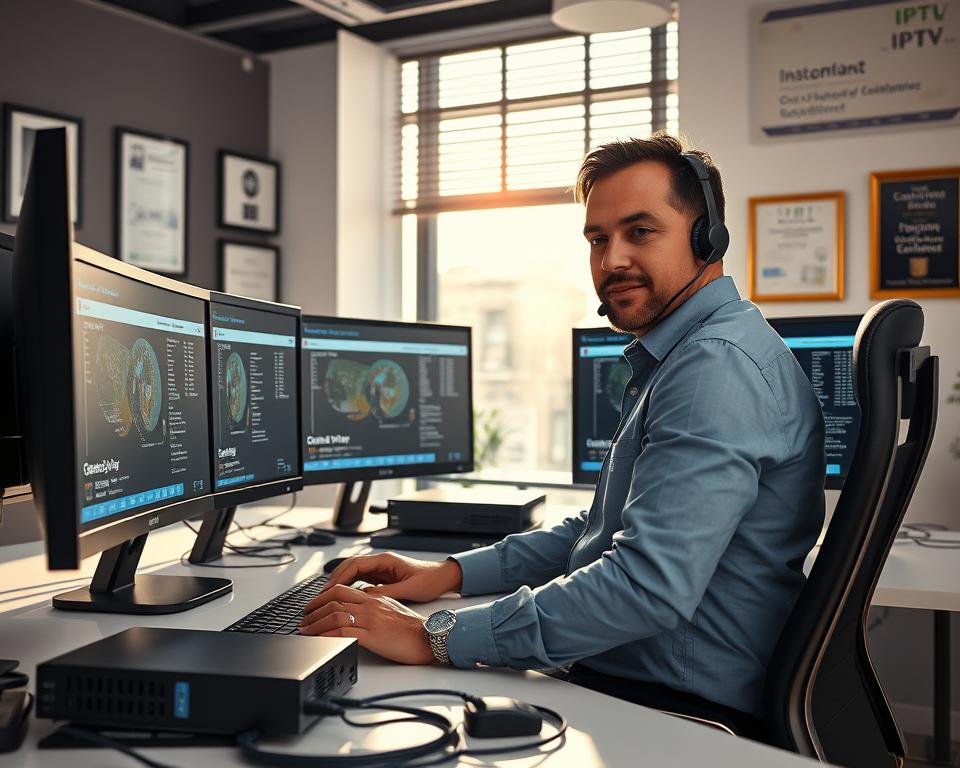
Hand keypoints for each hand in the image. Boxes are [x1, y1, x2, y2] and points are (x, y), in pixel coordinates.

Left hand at [299, 584, 434, 664]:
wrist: (429, 637)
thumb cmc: (413, 628)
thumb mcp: (391, 609)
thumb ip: (374, 606)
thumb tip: (359, 610)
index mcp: (374, 598)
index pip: (342, 590)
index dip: (322, 596)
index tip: (312, 606)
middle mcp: (370, 605)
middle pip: (334, 600)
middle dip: (313, 610)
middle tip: (303, 619)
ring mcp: (370, 620)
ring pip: (335, 616)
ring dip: (315, 623)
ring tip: (305, 631)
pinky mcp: (372, 636)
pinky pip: (343, 633)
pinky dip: (326, 635)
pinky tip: (319, 640)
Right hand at [321, 552, 462, 602]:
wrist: (443, 577)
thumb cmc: (430, 580)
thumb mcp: (409, 588)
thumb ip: (387, 592)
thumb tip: (365, 598)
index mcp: (386, 560)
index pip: (355, 564)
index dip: (340, 576)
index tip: (329, 589)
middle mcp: (381, 562)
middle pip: (350, 567)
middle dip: (334, 579)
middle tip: (321, 595)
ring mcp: (381, 569)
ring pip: (353, 574)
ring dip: (340, 584)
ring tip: (327, 598)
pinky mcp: (382, 577)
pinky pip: (360, 580)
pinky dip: (349, 588)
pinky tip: (343, 599)